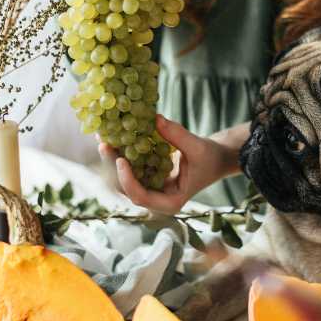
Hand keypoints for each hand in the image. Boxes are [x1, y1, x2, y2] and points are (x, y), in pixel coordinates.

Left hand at [98, 115, 237, 213]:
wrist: (216, 158)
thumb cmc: (211, 157)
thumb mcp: (198, 147)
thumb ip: (177, 135)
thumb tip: (155, 119)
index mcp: (170, 201)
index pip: (141, 197)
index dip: (127, 181)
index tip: (121, 160)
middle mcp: (156, 199)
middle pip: (126, 189)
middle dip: (112, 167)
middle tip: (104, 144)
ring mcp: (150, 188)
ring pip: (123, 179)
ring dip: (112, 160)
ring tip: (104, 137)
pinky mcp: (147, 176)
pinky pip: (129, 168)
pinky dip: (121, 153)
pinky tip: (113, 137)